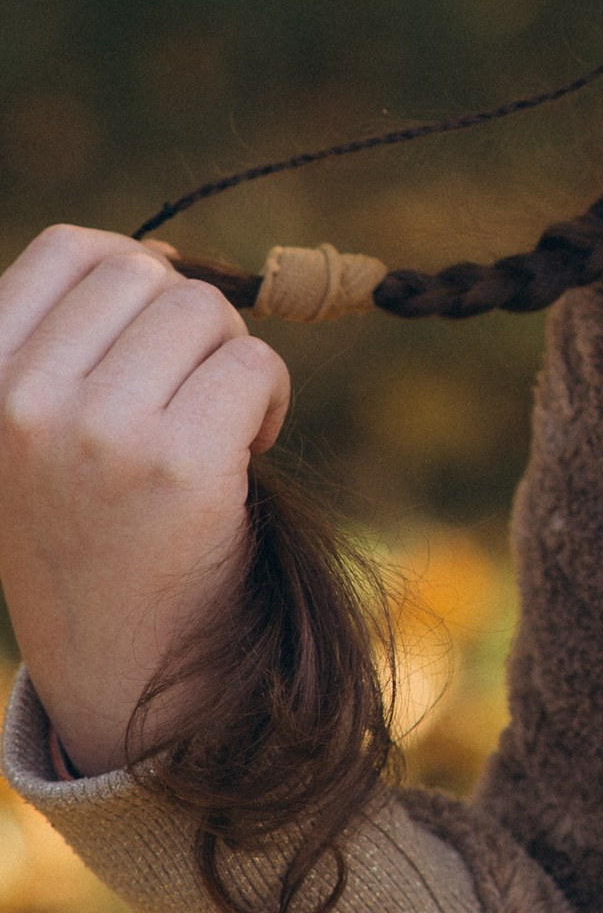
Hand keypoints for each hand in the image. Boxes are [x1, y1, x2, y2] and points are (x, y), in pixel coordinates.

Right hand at [0, 227, 288, 776]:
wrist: (118, 664)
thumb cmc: (90, 530)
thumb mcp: (37, 428)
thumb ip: (72, 341)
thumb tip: (159, 256)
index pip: (67, 249)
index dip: (133, 272)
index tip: (150, 338)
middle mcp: (22, 402)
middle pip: (146, 273)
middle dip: (188, 321)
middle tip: (188, 395)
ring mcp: (97, 431)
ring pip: (203, 311)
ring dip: (231, 359)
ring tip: (213, 428)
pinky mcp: (177, 464)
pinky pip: (254, 365)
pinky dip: (269, 399)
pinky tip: (244, 454)